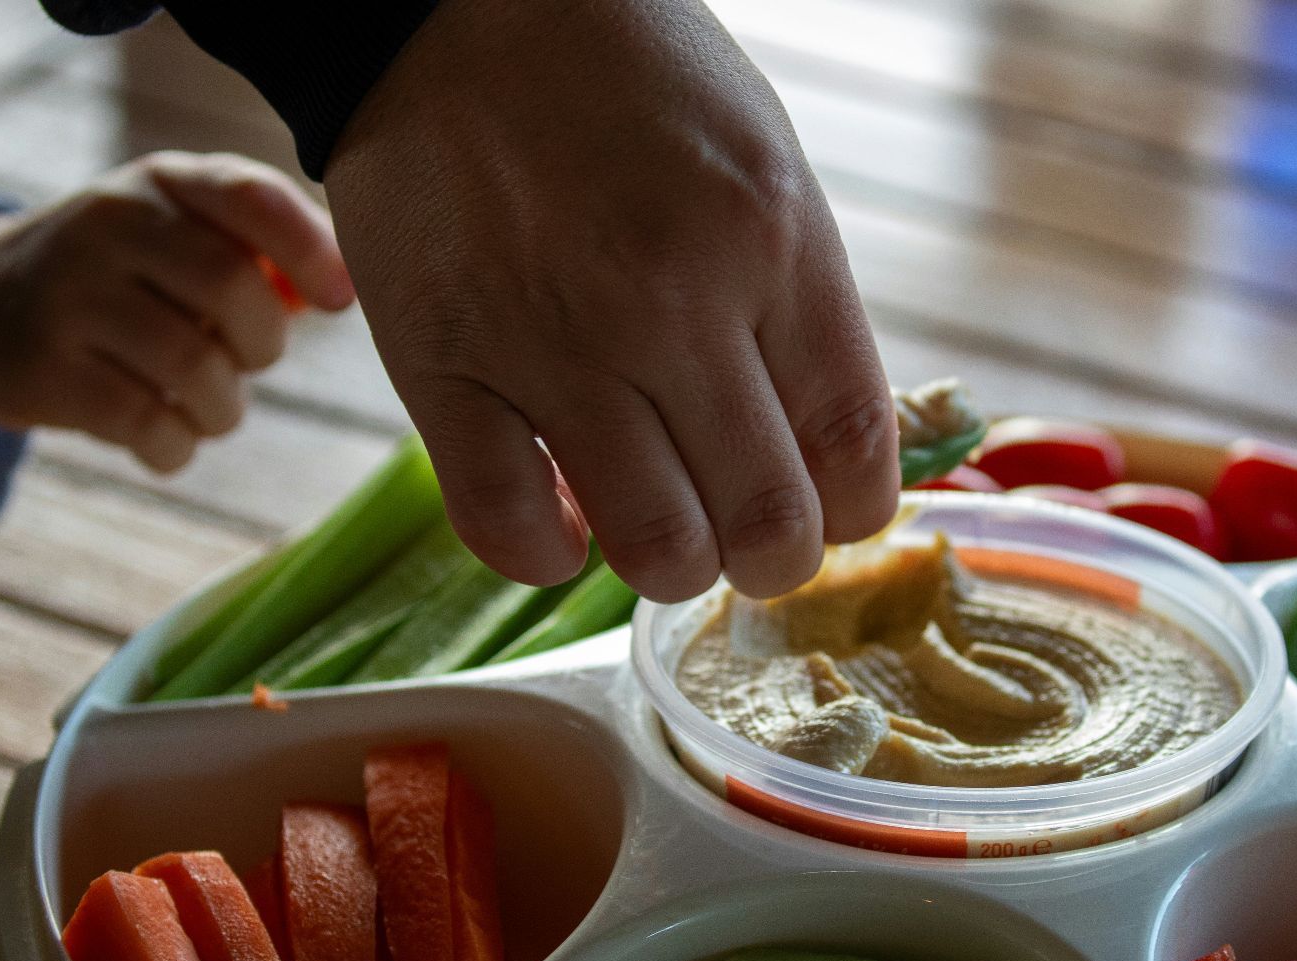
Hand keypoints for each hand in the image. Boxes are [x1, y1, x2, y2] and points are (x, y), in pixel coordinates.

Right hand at [0, 152, 353, 472]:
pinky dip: (177, 446)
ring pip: (195, 366)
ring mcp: (68, 296)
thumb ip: (269, 244)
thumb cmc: (127, 272)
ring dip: (223, 407)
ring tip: (209, 406)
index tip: (339, 301)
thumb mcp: (183, 229)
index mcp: (161, 182)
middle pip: (234, 288)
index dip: (313, 251)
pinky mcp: (43, 371)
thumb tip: (348, 284)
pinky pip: (146, 423)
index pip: (251, 195)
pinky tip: (169, 439)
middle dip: (264, 345)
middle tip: (246, 359)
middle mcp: (109, 225)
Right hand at [325, 0, 897, 601]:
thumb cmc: (633, 84)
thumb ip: (804, 305)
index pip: (854, 448)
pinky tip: (563, 525)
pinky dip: (547, 558)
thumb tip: (833, 451)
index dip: (854, 514)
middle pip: (767, 524)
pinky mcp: (442, 365)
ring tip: (661, 530)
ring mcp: (553, 341)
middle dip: (773, 561)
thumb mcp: (766, 166)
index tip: (831, 512)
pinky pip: (507, 530)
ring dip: (673, 567)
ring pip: (655, 550)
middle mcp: (673, 304)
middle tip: (749, 539)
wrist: (462, 5)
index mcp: (772, 244)